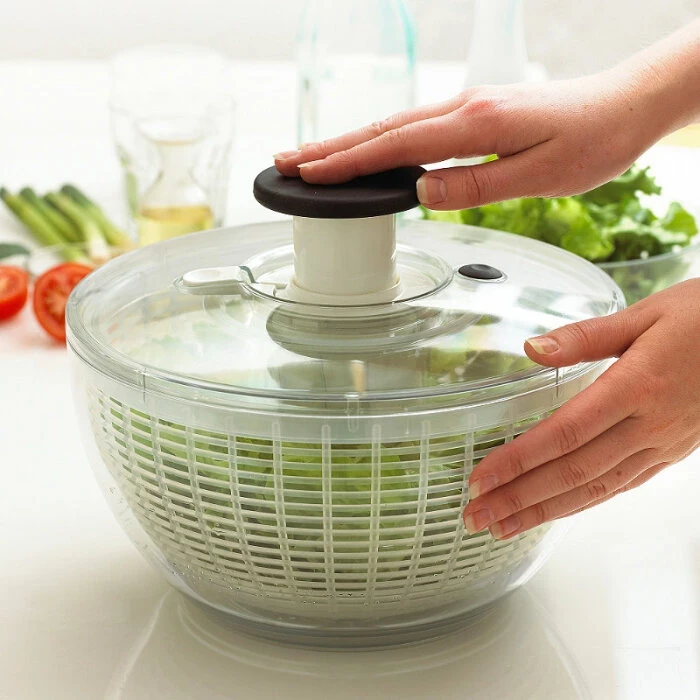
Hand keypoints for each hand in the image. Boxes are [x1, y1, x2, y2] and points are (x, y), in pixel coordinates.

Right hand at [276, 75, 658, 209]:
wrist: (625, 104)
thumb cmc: (592, 141)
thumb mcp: (542, 175)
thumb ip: (478, 185)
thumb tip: (421, 193)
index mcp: (476, 124)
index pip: (396, 146)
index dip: (349, 162)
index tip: (307, 173)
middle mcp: (464, 107)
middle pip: (382, 128)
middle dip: (330, 147)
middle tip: (284, 161)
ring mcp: (467, 105)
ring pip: (394, 124)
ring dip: (348, 141)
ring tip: (310, 156)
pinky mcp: (473, 112)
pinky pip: (414, 125)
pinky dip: (379, 139)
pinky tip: (365, 149)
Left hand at [461, 279, 699, 538]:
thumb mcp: (646, 313)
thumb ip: (585, 336)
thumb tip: (531, 348)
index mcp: (637, 387)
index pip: (564, 434)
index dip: (519, 461)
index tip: (481, 477)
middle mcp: (650, 425)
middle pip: (572, 472)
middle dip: (519, 498)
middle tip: (476, 515)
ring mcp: (663, 444)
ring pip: (595, 488)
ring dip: (544, 510)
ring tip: (503, 524)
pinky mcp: (671, 452)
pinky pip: (621, 485)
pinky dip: (583, 503)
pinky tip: (554, 510)